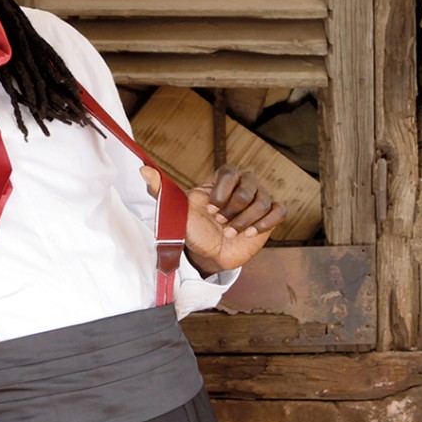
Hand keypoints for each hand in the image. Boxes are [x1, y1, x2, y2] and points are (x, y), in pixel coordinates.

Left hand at [141, 163, 285, 274]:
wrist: (208, 253)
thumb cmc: (193, 228)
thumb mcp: (176, 210)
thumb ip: (160, 189)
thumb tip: (142, 168)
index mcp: (222, 179)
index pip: (230, 172)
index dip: (221, 193)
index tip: (210, 210)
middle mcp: (243, 185)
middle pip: (249, 185)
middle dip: (233, 209)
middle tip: (220, 223)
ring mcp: (259, 200)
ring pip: (263, 201)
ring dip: (245, 221)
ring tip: (231, 232)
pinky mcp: (270, 217)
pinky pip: (279, 212)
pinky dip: (264, 224)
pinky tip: (249, 234)